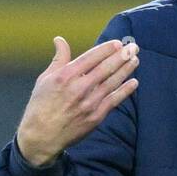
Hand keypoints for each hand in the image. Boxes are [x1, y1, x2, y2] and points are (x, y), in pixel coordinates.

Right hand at [15, 36, 139, 166]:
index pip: (90, 58)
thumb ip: (58, 59)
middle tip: (134, 47)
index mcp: (65, 76)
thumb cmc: (41, 105)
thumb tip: (60, 39)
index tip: (118, 43)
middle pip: (105, 68)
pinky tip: (134, 82)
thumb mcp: (45, 78)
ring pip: (112, 83)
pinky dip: (125, 91)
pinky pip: (114, 100)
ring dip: (126, 70)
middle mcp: (79, 88)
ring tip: (135, 60)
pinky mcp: (96, 116)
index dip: (106, 49)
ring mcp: (89, 103)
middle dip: (121, 56)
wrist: (42, 136)